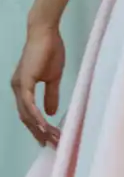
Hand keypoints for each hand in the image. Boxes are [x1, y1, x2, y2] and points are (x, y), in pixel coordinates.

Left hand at [11, 21, 64, 147]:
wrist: (46, 32)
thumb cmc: (50, 50)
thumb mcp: (53, 78)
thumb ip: (51, 95)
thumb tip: (51, 113)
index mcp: (23, 88)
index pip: (29, 114)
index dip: (39, 128)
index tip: (50, 139)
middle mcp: (17, 89)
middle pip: (26, 118)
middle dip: (40, 133)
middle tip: (52, 145)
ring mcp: (19, 86)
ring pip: (27, 114)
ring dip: (40, 128)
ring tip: (52, 139)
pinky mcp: (24, 82)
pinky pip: (29, 105)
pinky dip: (36, 117)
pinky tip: (45, 126)